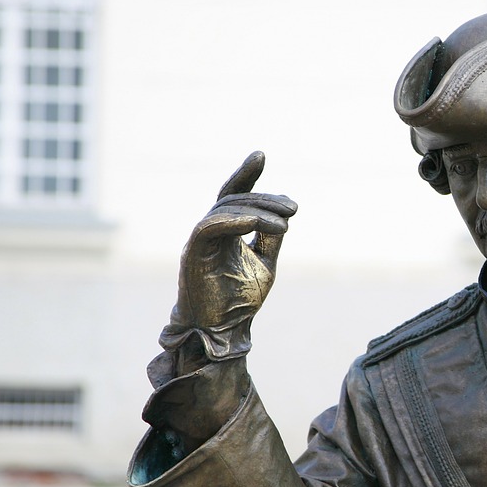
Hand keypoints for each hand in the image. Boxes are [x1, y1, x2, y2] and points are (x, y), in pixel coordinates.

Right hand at [162, 151, 297, 358]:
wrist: (223, 331)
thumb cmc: (240, 299)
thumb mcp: (264, 263)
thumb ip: (269, 238)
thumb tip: (283, 215)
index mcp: (225, 231)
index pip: (233, 196)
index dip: (245, 174)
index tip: (261, 155)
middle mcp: (209, 231)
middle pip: (233, 199)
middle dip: (265, 199)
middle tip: (294, 209)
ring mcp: (199, 242)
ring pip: (224, 211)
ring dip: (257, 212)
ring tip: (285, 224)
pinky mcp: (193, 255)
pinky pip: (208, 228)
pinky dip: (233, 222)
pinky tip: (256, 223)